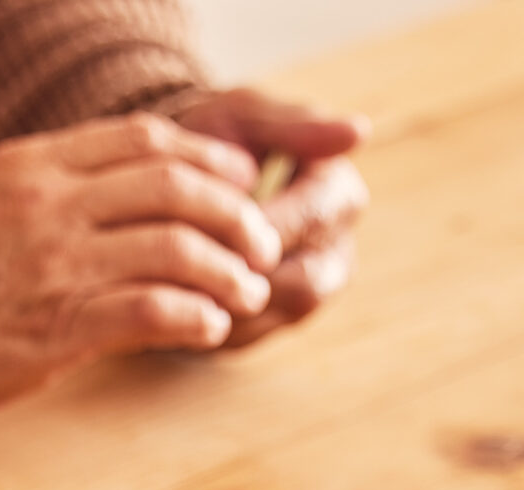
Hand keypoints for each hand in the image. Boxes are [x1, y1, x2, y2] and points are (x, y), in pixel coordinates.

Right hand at [0, 113, 284, 412]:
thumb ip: (59, 189)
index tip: (239, 188)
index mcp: (37, 164)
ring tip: (246, 293)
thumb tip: (135, 193)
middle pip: (178, 189)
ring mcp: (56, 265)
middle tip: (261, 247)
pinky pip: (154, 311)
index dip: (210, 163)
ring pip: (178, 248)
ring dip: (230, 272)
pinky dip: (198, 317)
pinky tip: (210, 328)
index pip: (150, 140)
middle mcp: (51, 204)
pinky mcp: (59, 328)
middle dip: (236, 217)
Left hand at [170, 88, 370, 347]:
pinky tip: (163, 301)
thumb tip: (360, 130)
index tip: (196, 216)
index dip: (252, 225)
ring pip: (270, 319)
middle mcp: (333, 253)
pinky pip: (241, 340)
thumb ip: (292, 124)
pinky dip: (201, 324)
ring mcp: (305, 296)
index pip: (308, 221)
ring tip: (165, 282)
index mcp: (339, 195)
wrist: (176, 180)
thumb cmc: (213, 141)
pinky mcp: (267, 326)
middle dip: (237, 274)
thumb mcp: (243, 116)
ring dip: (217, 305)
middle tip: (175, 262)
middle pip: (300, 284)